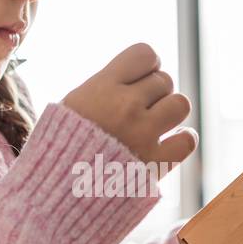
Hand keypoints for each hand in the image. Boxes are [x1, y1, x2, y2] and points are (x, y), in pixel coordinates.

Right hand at [61, 43, 196, 168]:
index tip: (142, 77)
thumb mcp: (73, 103)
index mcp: (102, 87)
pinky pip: (187, 141)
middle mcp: (125, 106)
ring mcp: (142, 134)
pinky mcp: (154, 163)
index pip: (145, 54)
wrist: (54, 190)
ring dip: (171, 111)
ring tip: (157, 122)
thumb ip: (105, 85)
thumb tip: (136, 72)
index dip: (149, 65)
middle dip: (155, 93)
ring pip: (180, 104)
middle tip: (141, 109)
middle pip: (163, 80)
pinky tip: (172, 141)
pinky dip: (184, 139)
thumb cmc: (61, 146)